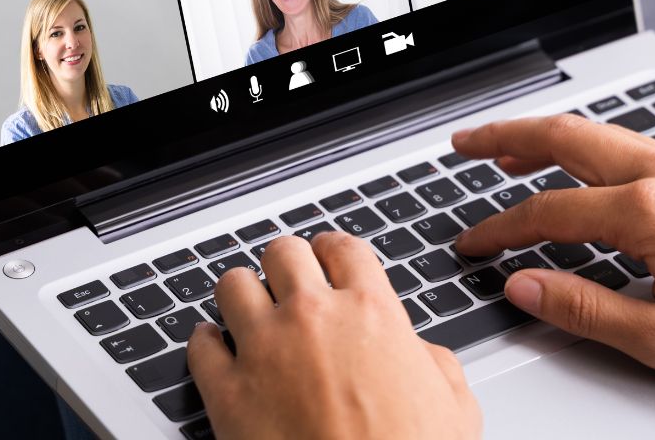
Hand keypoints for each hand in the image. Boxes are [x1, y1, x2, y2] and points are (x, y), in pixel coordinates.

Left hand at [187, 232, 480, 439]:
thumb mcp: (454, 408)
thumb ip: (436, 363)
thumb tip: (420, 354)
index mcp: (370, 312)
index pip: (343, 247)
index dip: (333, 248)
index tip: (326, 256)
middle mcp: (313, 317)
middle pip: (283, 252)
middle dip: (286, 265)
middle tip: (288, 282)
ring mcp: (265, 350)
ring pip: (234, 284)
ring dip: (242, 294)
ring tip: (248, 309)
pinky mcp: (228, 394)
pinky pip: (200, 346)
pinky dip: (205, 344)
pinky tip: (216, 351)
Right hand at [452, 113, 654, 390]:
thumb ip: (584, 309)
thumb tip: (522, 286)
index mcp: (648, 210)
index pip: (547, 212)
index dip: (499, 229)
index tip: (473, 245)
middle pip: (563, 136)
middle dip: (505, 136)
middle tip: (464, 143)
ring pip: (595, 132)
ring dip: (542, 135)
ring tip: (505, 150)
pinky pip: (625, 143)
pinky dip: (583, 145)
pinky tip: (576, 164)